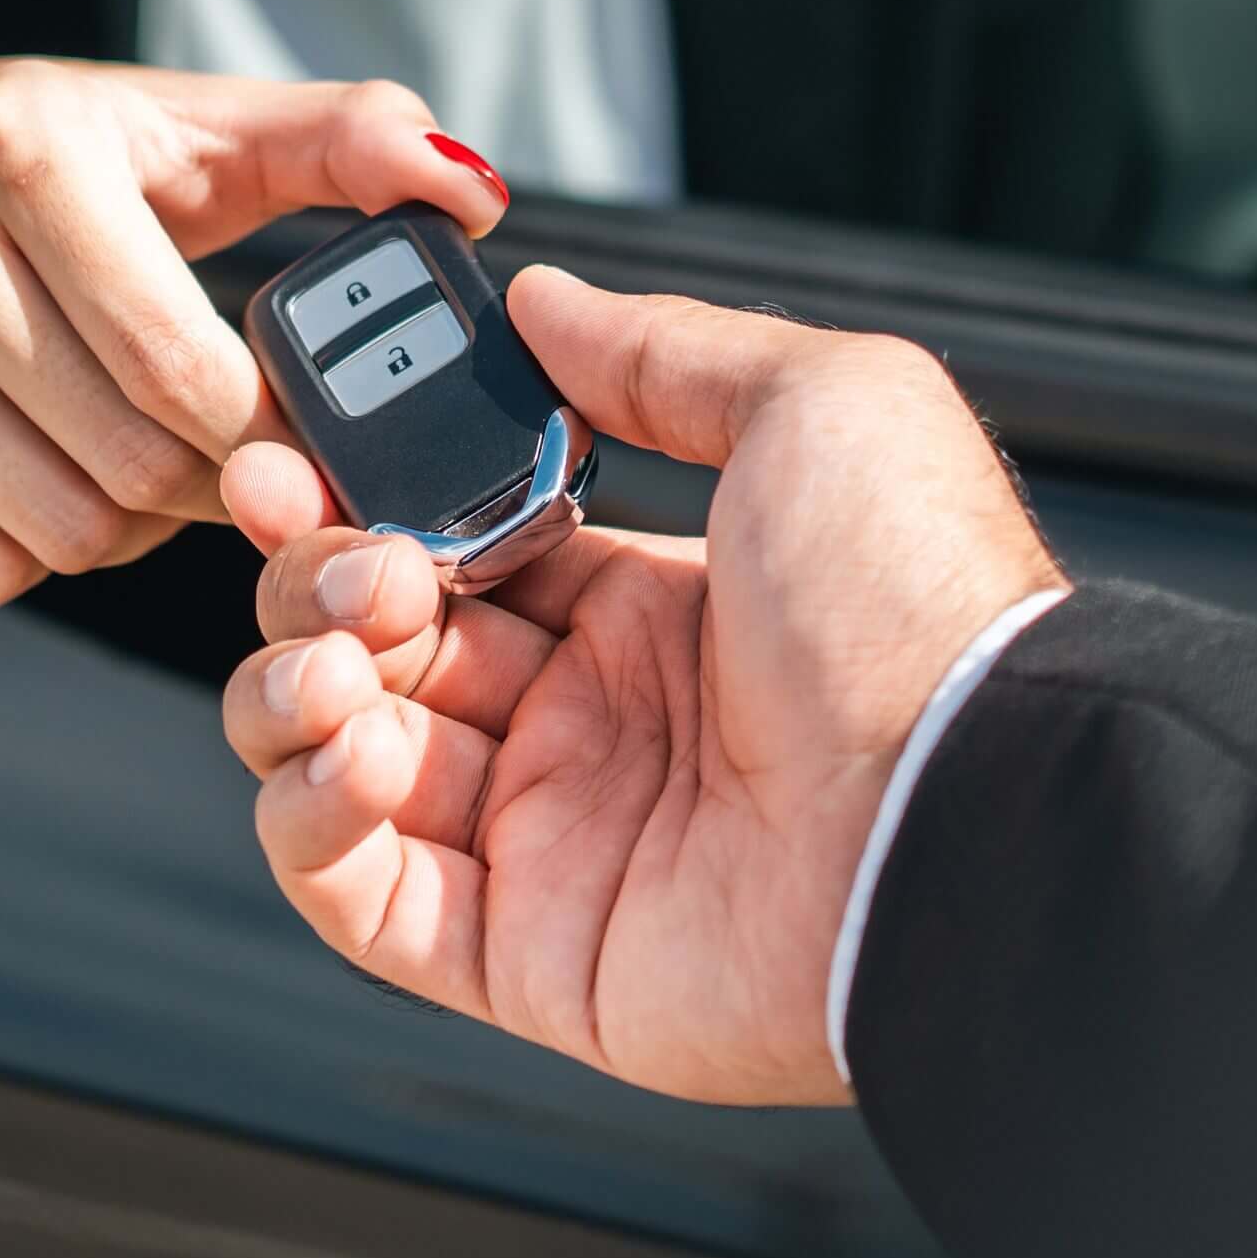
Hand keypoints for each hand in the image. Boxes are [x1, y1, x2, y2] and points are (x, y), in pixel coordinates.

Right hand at [0, 8, 506, 605]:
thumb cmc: (67, 160)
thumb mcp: (202, 126)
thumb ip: (348, 139)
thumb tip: (467, 189)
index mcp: (23, 144)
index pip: (179, 364)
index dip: (271, 436)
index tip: (315, 444)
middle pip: (122, 459)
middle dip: (212, 486)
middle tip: (242, 464)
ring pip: (53, 528)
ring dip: (133, 529)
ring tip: (149, 464)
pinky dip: (42, 554)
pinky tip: (60, 480)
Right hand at [219, 268, 1059, 1102]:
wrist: (966, 814)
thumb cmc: (920, 612)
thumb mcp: (815, 404)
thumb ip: (660, 351)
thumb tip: (545, 301)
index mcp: (650, 606)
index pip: (447, 544)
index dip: (361, 498)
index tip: (300, 452)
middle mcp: (592, 724)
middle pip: (372, 644)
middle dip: (312, 581)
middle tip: (344, 555)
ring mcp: (553, 841)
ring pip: (335, 762)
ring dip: (290, 691)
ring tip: (338, 660)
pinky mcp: (527, 957)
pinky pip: (359, 898)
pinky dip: (309, 820)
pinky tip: (351, 750)